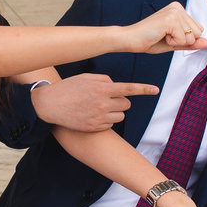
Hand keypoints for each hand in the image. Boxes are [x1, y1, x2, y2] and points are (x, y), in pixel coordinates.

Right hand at [32, 74, 158, 131]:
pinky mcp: (95, 128)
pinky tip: (92, 115)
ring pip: (120, 116)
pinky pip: (110, 124)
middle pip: (126, 104)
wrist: (50, 105)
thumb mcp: (86, 78)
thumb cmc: (69, 88)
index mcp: (102, 88)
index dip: (145, 89)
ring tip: (98, 107)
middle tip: (107, 98)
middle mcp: (103, 103)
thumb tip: (117, 86)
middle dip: (120, 101)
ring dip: (115, 112)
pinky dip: (106, 120)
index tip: (156, 90)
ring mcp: (99, 117)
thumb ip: (105, 80)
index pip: (129, 89)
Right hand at [127, 2, 206, 53]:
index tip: (167, 35)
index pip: (198, 30)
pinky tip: (160, 35)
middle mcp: (178, 7)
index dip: (184, 39)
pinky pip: (183, 39)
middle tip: (164, 36)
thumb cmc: (149, 40)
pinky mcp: (171, 19)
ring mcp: (174, 12)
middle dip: (182, 40)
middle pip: (197, 33)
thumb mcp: (174, 43)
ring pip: (191, 37)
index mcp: (179, 9)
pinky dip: (172, 42)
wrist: (130, 40)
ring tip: (161, 35)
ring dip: (177, 42)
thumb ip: (191, 42)